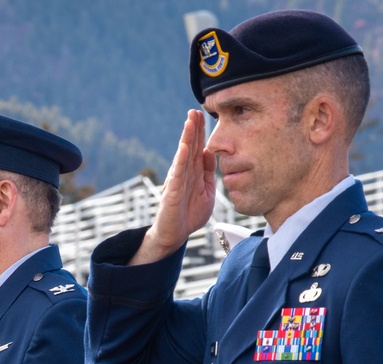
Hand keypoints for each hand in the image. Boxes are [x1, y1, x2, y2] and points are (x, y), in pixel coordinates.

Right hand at [130, 109, 215, 264]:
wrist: (175, 234)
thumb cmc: (190, 214)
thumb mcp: (206, 190)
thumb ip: (207, 172)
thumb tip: (210, 152)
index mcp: (192, 172)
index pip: (196, 148)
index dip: (200, 132)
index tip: (203, 114)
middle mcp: (183, 173)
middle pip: (189, 147)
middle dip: (192, 128)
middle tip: (195, 109)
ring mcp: (176, 182)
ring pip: (182, 156)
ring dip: (186, 138)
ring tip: (189, 122)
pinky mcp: (172, 193)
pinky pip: (177, 174)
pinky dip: (180, 160)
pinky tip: (184, 147)